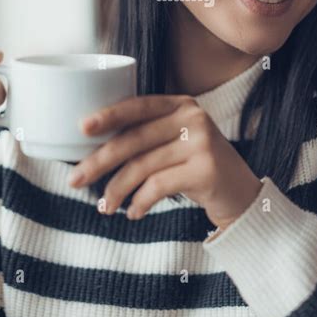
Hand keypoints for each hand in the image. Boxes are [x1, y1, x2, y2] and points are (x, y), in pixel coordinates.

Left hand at [69, 95, 261, 228]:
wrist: (241, 194)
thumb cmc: (196, 167)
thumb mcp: (175, 142)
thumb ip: (146, 136)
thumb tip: (90, 149)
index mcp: (181, 104)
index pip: (139, 106)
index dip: (109, 116)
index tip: (81, 128)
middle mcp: (193, 118)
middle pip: (135, 139)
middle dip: (100, 161)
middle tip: (75, 179)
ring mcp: (201, 143)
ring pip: (143, 166)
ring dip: (117, 189)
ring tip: (105, 207)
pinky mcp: (206, 170)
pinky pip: (159, 186)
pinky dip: (140, 202)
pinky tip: (133, 212)